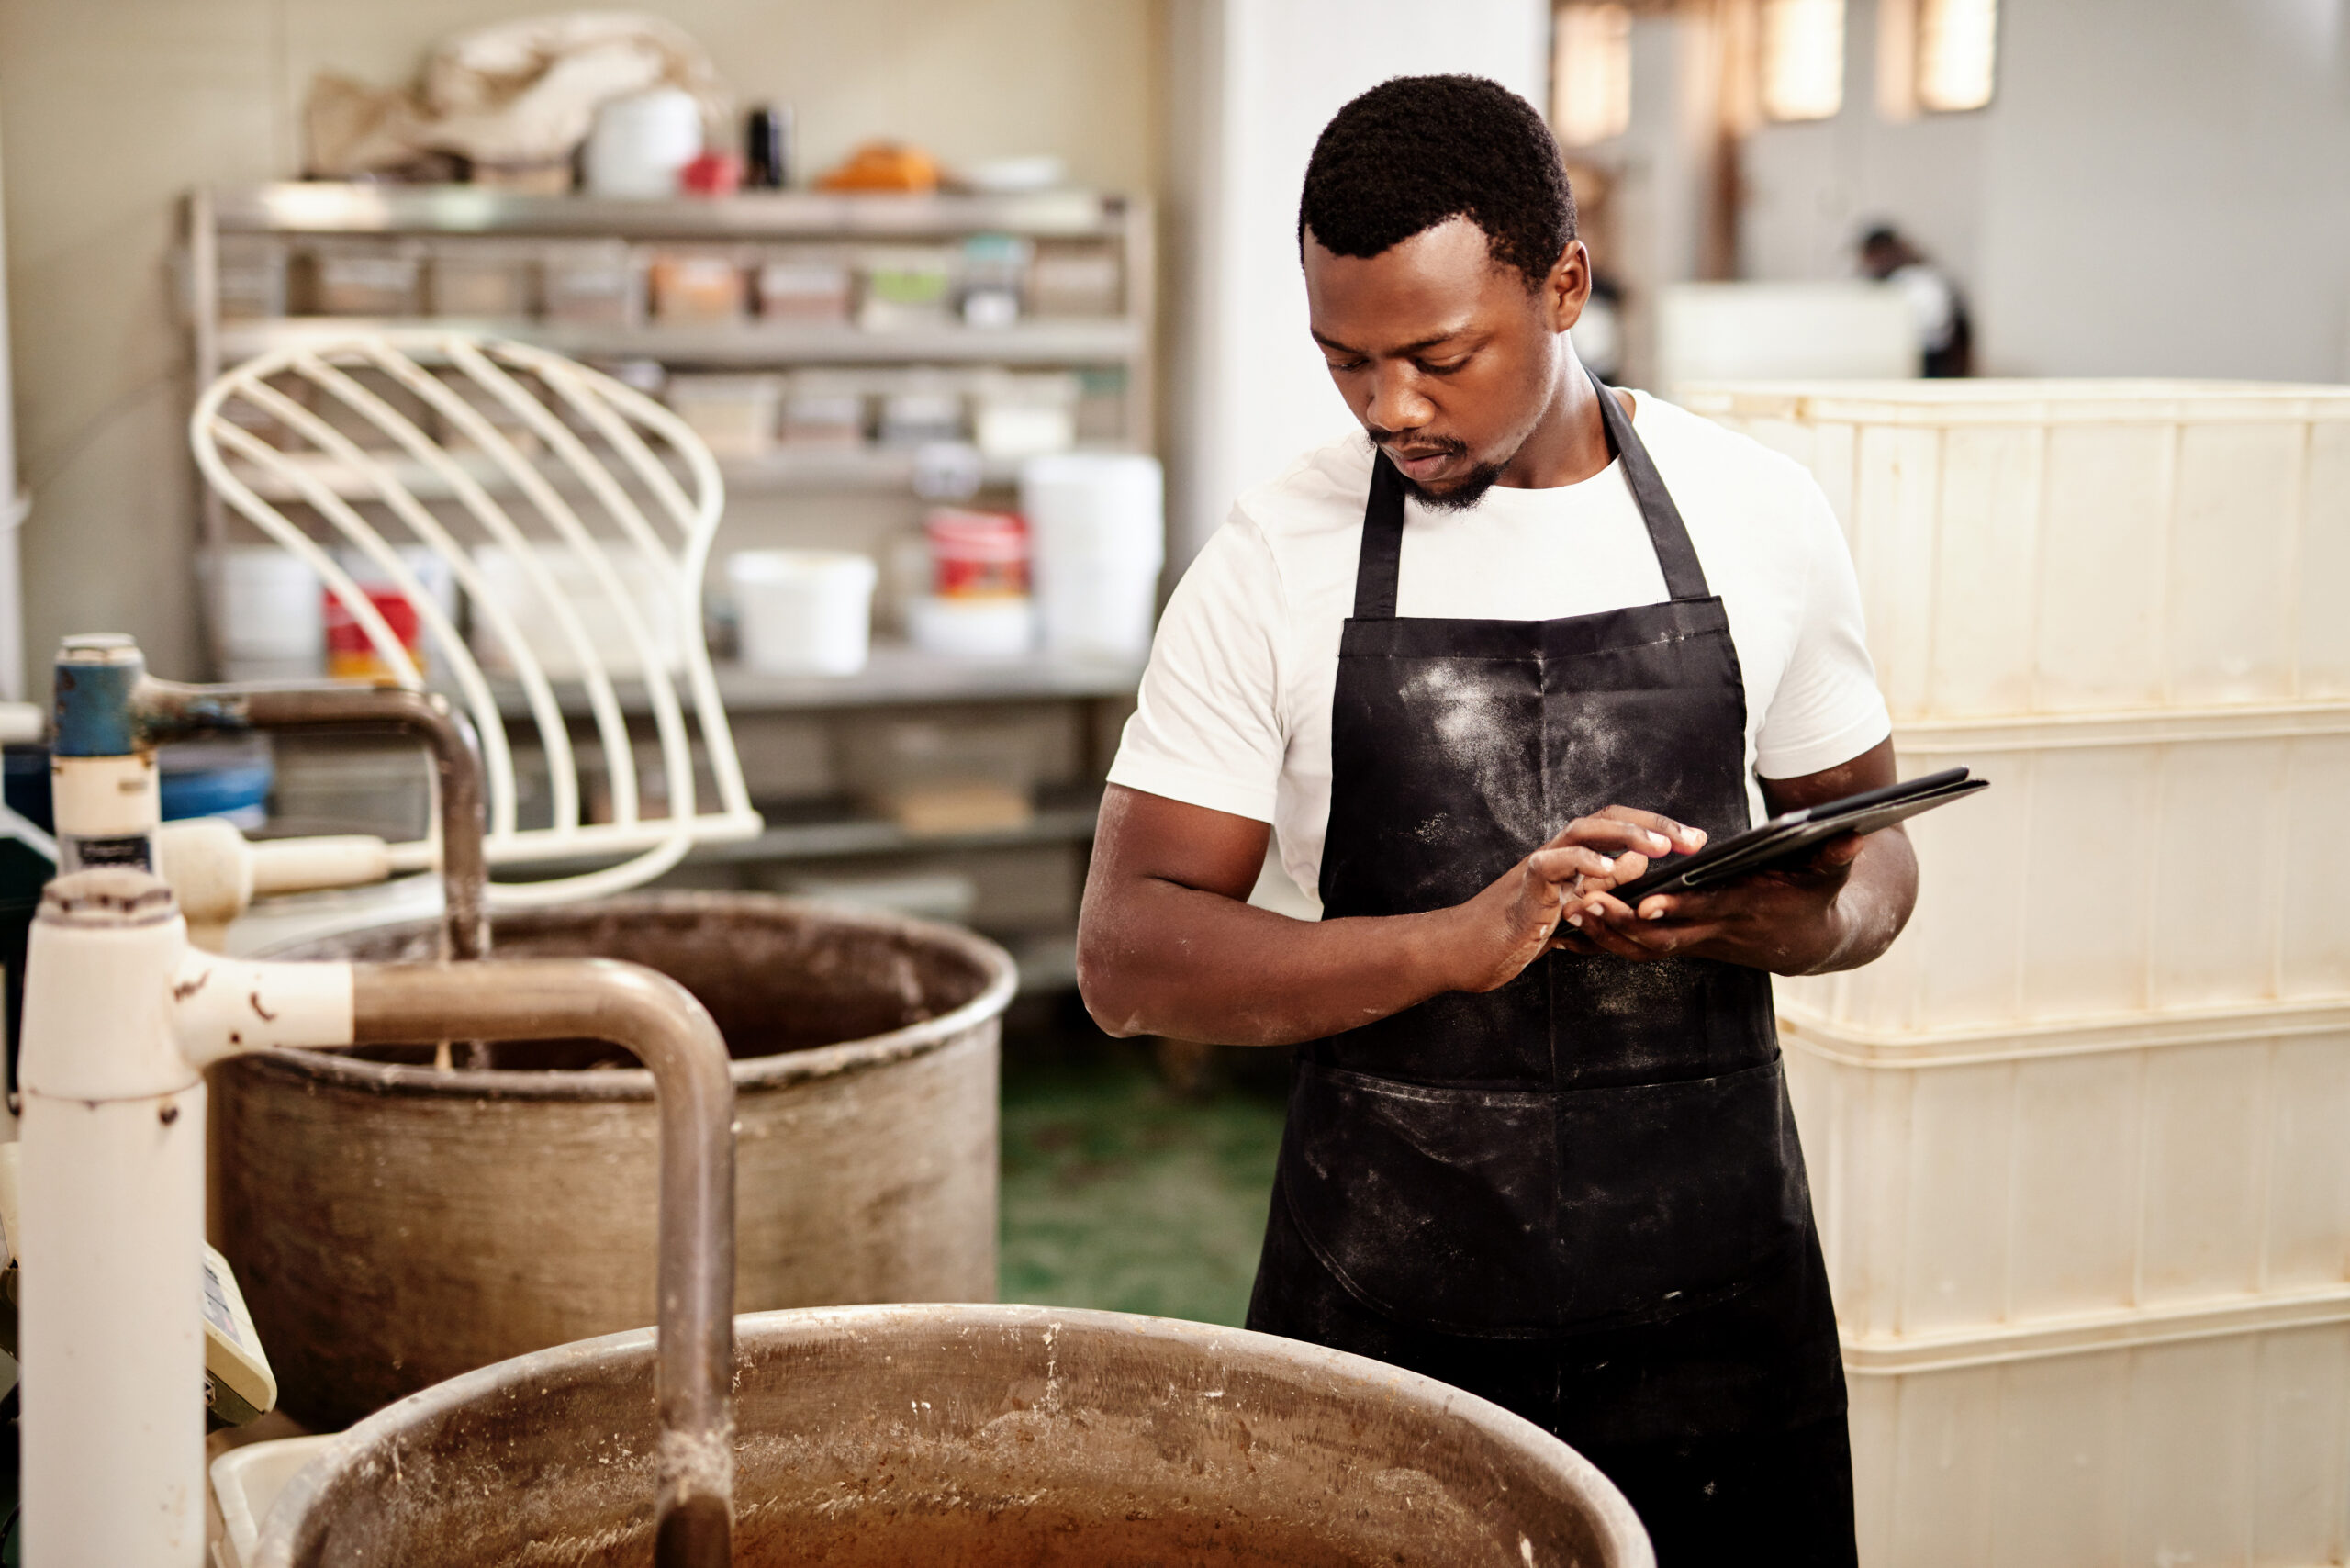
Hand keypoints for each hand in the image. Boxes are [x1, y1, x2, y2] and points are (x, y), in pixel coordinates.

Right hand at [1436, 808, 1708, 991]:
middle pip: (1608, 819)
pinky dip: (1581, 862)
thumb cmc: (1519, 928)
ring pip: (1583, 831)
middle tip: (1692, 839)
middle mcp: (1559, 853)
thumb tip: (1640, 864)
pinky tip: (1608, 869)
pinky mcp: (1526, 887)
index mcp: (1573, 856)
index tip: (1696, 841)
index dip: (1658, 830)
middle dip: (1654, 825)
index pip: (1619, 828)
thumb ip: (1605, 886)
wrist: (1469, 950)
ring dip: (1626, 836)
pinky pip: (1552, 863)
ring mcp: (1541, 866)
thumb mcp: (1575, 907)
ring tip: (1660, 847)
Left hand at [1560, 830, 1867, 970]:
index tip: (1646, 900)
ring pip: (1645, 948)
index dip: (1677, 907)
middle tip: (1582, 904)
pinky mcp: (1686, 944)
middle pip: (1663, 935)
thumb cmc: (1817, 897)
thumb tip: (1853, 831)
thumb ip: (1835, 853)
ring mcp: (1698, 942)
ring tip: (1567, 916)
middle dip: (1622, 923)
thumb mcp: (1829, 873)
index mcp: (1745, 909)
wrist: (1813, 942)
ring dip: (1606, 936)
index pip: (1706, 911)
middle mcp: (1716, 931)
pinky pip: (1641, 950)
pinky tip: (1573, 933)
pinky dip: (1608, 944)